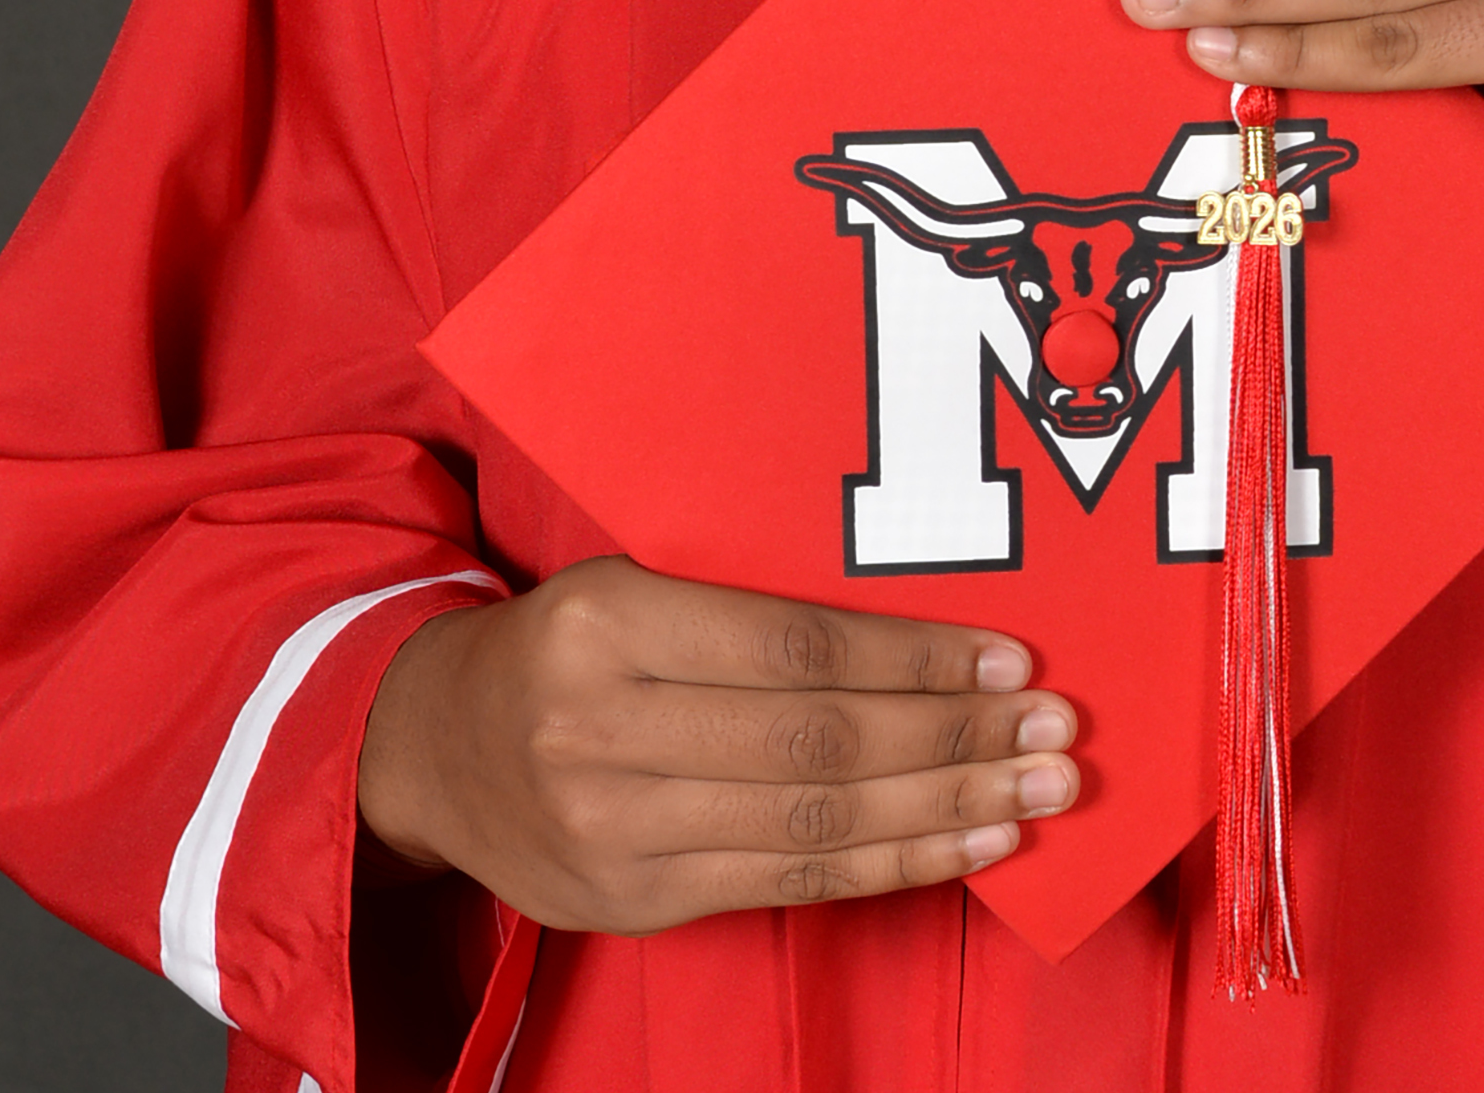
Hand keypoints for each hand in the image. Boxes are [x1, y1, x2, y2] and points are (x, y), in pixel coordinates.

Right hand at [357, 558, 1079, 930]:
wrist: (430, 748)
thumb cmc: (562, 641)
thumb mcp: (631, 580)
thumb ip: (748, 601)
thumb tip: (916, 622)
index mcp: (609, 621)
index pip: (795, 648)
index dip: (912, 660)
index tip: (1008, 659)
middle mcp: (604, 730)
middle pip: (817, 744)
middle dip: (953, 740)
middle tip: (1054, 733)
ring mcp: (616, 830)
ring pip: (815, 827)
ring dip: (945, 813)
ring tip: (1037, 795)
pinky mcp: (634, 904)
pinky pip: (789, 885)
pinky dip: (893, 868)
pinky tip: (967, 847)